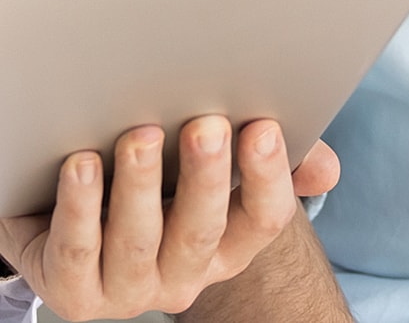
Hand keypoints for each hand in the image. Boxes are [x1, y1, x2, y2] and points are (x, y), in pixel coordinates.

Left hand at [0, 117, 338, 320]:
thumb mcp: (220, 163)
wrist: (78, 211)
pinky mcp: (72, 293)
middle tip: (206, 125)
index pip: (264, 218)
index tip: (263, 125)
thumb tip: (327, 171)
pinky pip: (76, 253)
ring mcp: (127, 290)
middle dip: (205, 178)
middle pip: (202, 231)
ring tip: (139, 135)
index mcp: (231, 242)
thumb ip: (274, 158)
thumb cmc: (164, 175)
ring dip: (139, 187)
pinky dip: (80, 208)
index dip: (268, 175)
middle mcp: (184, 275)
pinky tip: (81, 164)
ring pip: (136, 243)